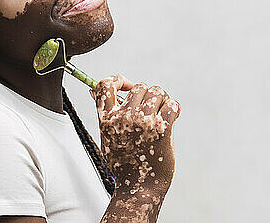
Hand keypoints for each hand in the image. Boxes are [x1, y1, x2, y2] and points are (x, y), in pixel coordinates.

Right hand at [91, 75, 180, 196]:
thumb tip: (96, 90)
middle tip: (151, 107)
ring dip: (162, 99)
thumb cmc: (124, 165)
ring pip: (157, 92)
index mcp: (107, 119)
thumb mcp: (106, 137)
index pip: (105, 85)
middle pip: (139, 87)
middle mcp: (123, 117)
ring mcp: (143, 122)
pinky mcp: (162, 128)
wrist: (138, 189)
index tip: (125, 85)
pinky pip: (172, 105)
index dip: (117, 80)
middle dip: (147, 95)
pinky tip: (172, 116)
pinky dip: (174, 108)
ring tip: (161, 111)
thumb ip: (105, 114)